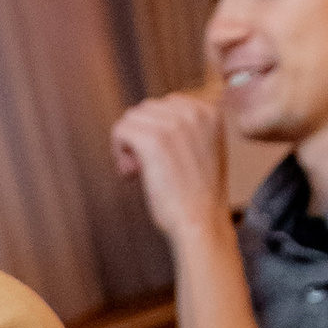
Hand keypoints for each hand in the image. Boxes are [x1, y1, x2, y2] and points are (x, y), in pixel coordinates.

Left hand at [109, 92, 230, 245]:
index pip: (167, 105)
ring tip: (137, 171)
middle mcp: (193, 113)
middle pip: (146, 110)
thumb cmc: (198, 197)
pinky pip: (121, 130)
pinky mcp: (153, 141)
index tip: (158, 156)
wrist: (201, 222)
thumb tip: (145, 121)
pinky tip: (130, 173)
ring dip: (128, 144)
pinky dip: (118, 151)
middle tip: (143, 167)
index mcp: (209, 113)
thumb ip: (184, 132)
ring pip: (131, 119)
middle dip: (140, 135)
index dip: (156, 130)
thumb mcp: (203, 151)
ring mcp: (173, 125)